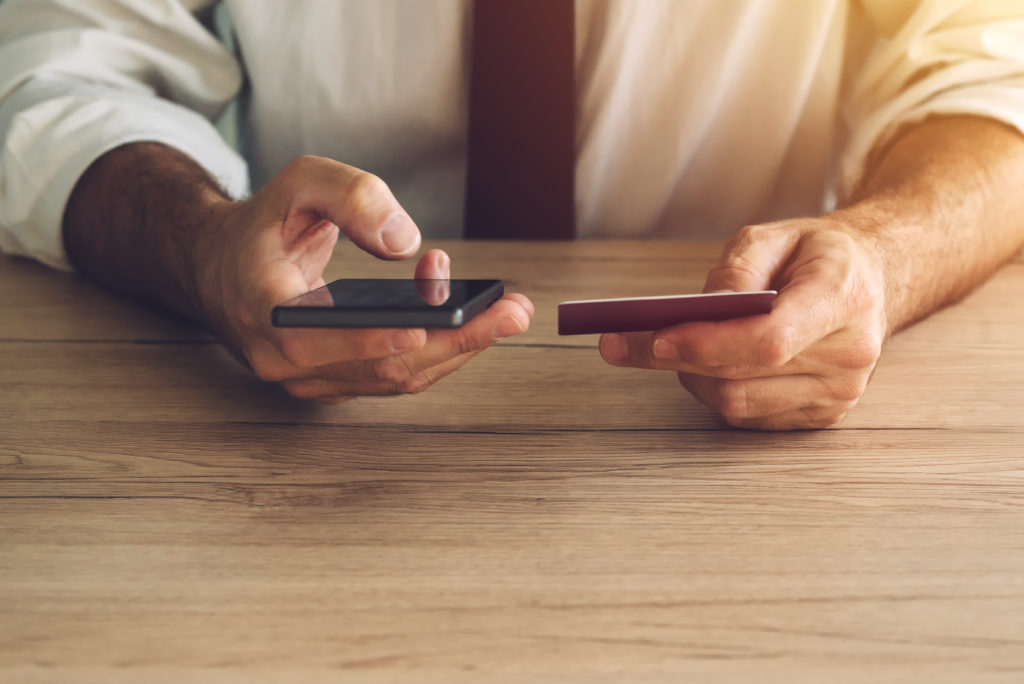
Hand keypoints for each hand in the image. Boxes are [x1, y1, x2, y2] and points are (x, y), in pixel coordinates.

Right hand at [197, 155, 532, 402]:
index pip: (314, 340)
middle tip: (512, 312)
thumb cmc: (264, 225)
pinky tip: (474, 317)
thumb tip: (404, 243)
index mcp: (263, 310)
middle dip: (454, 339)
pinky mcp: (336, 382)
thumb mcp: (298, 184)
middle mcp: (283, 360)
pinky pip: (396, 375)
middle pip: (379, 367)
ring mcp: (311, 379)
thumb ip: (351, 196)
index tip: (419, 330)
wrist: (225, 267)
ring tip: (509, 311)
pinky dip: (439, 345)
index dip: (369, 340)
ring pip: (396, 377)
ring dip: (458, 344)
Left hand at [598, 218, 887, 429]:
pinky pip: (749, 416)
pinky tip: (705, 364)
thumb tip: (699, 309)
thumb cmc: (816, 256)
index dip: (708, 343)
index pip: (768, 339)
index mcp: (844, 297)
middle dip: (674, 358)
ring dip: (691, 376)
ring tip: (664, 347)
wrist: (869, 281)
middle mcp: (850, 353)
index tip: (657, 337)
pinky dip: (716, 389)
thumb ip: (737, 268)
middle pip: (742, 374)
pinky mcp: (823, 416)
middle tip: (619, 342)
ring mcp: (840, 392)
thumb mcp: (775, 235)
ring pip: (738, 401)